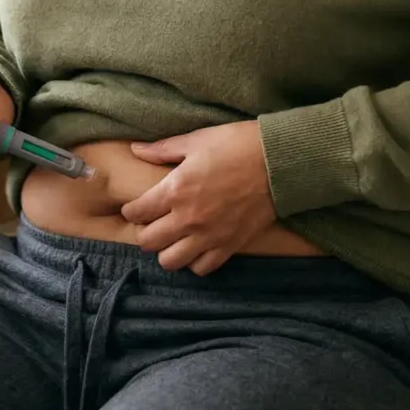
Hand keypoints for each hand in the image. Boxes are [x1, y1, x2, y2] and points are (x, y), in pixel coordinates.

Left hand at [120, 121, 276, 275]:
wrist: (278, 162)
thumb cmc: (236, 145)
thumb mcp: (196, 140)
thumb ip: (162, 150)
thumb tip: (135, 149)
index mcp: (175, 190)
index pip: (137, 212)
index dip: (131, 210)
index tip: (135, 207)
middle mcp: (187, 218)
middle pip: (148, 242)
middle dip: (144, 232)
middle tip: (152, 223)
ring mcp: (209, 236)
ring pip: (171, 261)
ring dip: (166, 250)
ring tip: (172, 238)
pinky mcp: (230, 246)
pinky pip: (202, 268)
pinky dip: (194, 261)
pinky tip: (196, 247)